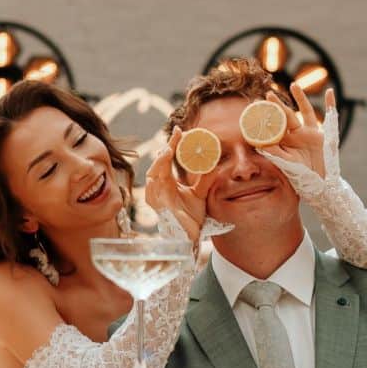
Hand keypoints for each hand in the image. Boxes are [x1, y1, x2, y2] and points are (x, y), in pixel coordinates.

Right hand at [144, 127, 213, 243]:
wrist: (191, 237)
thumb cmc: (191, 218)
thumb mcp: (200, 194)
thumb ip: (205, 179)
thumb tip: (214, 163)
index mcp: (168, 182)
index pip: (167, 159)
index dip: (172, 144)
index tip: (179, 130)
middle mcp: (159, 188)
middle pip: (158, 164)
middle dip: (165, 149)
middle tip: (176, 137)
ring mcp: (157, 197)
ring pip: (152, 174)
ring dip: (159, 162)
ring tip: (168, 150)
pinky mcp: (158, 207)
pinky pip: (153, 190)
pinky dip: (156, 179)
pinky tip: (162, 169)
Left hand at [259, 85, 335, 179]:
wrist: (318, 183)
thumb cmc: (300, 175)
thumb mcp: (287, 163)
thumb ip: (275, 153)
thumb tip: (260, 144)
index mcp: (285, 141)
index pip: (275, 125)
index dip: (267, 116)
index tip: (256, 107)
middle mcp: (295, 134)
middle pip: (287, 115)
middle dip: (278, 105)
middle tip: (268, 94)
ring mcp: (309, 132)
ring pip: (304, 110)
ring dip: (300, 97)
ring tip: (293, 85)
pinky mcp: (321, 134)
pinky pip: (328, 115)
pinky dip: (331, 104)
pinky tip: (330, 92)